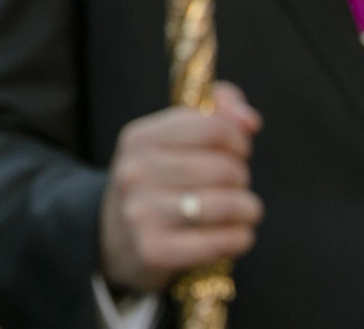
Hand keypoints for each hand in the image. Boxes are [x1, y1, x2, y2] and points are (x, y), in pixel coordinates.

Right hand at [99, 82, 262, 293]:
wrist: (113, 239)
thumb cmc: (157, 184)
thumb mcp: (172, 140)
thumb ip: (216, 113)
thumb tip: (250, 120)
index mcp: (140, 138)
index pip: (211, 127)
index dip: (237, 140)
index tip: (236, 152)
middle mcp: (135, 172)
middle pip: (224, 167)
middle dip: (241, 178)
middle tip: (233, 187)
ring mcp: (141, 212)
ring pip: (227, 204)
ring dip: (248, 209)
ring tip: (242, 212)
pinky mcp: (154, 250)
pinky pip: (222, 241)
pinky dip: (240, 238)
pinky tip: (234, 235)